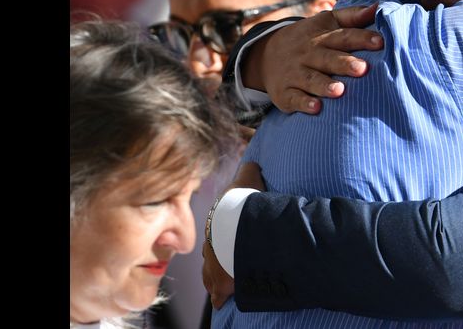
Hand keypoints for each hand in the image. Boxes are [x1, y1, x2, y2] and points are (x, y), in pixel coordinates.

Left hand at [200, 162, 265, 307]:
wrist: (244, 226)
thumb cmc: (246, 201)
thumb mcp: (249, 178)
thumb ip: (249, 170)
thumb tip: (251, 161)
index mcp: (216, 221)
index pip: (216, 229)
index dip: (224, 234)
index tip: (229, 237)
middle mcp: (210, 244)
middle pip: (212, 253)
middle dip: (219, 256)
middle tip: (229, 261)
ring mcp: (213, 265)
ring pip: (211, 274)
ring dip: (217, 278)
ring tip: (224, 283)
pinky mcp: (221, 283)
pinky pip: (219, 293)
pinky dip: (222, 296)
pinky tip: (223, 300)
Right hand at [243, 5, 382, 113]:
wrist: (265, 55)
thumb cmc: (310, 40)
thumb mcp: (326, 23)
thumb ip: (352, 16)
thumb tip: (378, 7)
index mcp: (322, 36)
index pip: (344, 36)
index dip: (362, 38)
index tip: (380, 42)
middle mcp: (308, 54)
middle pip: (328, 58)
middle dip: (345, 63)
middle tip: (362, 69)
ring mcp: (295, 73)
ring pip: (311, 79)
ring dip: (324, 85)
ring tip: (339, 91)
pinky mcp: (285, 93)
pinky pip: (294, 98)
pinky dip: (304, 103)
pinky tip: (316, 108)